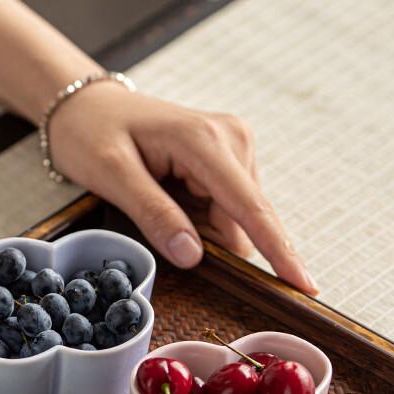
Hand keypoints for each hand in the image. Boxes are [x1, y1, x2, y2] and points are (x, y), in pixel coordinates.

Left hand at [49, 84, 317, 294]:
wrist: (89, 107)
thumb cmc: (93, 135)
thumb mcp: (112, 175)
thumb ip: (154, 214)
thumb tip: (194, 257)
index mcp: (205, 141)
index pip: (250, 207)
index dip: (277, 251)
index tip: (304, 285)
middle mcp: (232, 139)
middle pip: (244, 220)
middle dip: (212, 242)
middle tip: (156, 224)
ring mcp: (233, 147)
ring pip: (235, 220)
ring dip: (201, 231)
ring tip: (155, 202)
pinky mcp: (227, 159)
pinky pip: (225, 210)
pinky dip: (199, 220)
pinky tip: (170, 200)